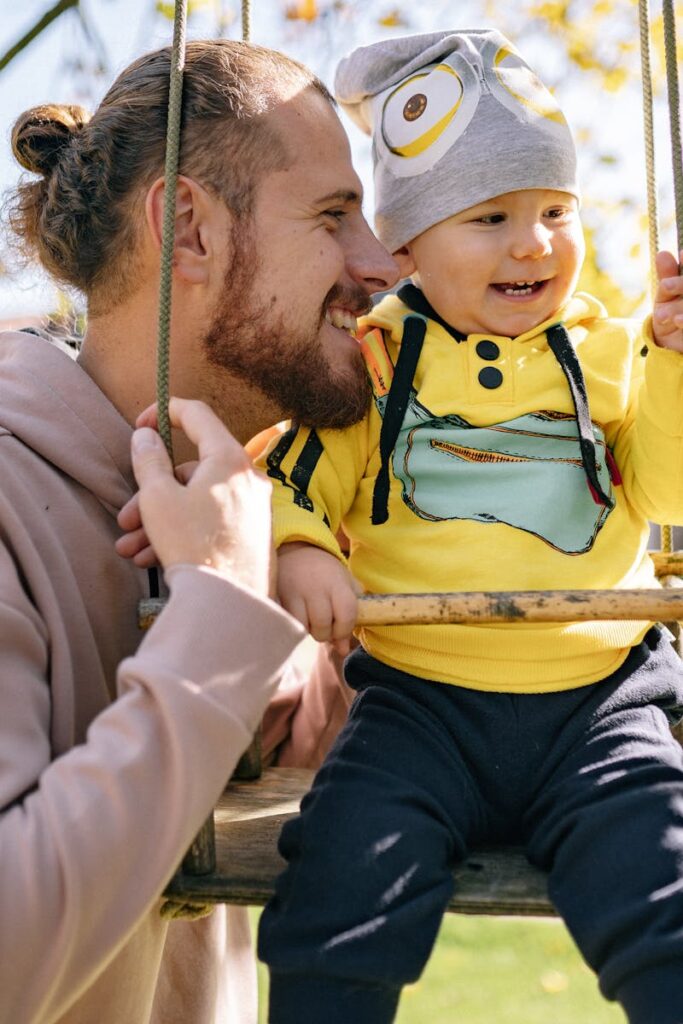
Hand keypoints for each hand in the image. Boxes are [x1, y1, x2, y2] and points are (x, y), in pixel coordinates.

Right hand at [129, 398, 272, 594]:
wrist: (231, 604)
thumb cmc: (194, 547)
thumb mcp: (158, 499)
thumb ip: (149, 461)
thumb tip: (146, 436)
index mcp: (229, 458)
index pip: (196, 414)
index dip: (164, 411)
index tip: (140, 426)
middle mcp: (248, 478)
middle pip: (191, 469)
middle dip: (151, 493)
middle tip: (125, 516)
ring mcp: (254, 508)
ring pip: (197, 501)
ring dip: (159, 521)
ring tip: (130, 547)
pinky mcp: (253, 534)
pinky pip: (211, 522)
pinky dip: (183, 533)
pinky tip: (151, 558)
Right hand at [277, 542, 360, 654]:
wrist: (296, 550)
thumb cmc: (325, 573)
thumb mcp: (345, 585)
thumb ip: (350, 616)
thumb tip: (343, 650)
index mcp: (338, 583)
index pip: (347, 614)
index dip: (344, 630)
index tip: (340, 630)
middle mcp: (317, 586)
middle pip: (323, 625)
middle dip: (325, 634)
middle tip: (324, 626)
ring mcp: (296, 591)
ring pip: (304, 627)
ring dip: (309, 630)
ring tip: (310, 620)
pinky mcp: (279, 595)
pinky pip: (289, 621)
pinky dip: (295, 625)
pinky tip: (298, 616)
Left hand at [653, 250, 682, 351]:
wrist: (671, 343)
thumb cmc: (671, 312)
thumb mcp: (666, 295)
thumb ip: (667, 276)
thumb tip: (662, 255)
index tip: (682, 256)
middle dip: (682, 284)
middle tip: (665, 286)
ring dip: (680, 307)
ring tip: (663, 314)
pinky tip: (678, 321)